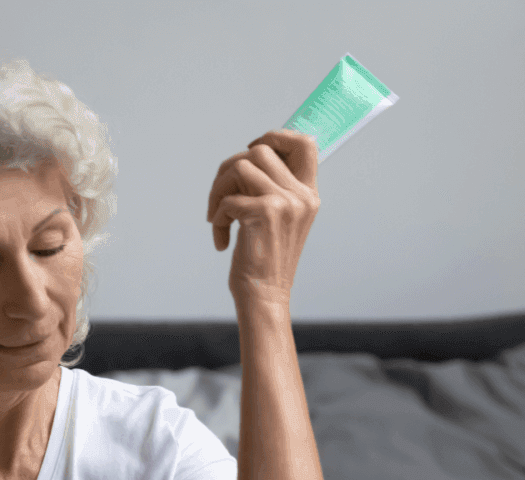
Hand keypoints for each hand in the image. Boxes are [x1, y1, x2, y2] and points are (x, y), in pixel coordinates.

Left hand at [207, 129, 320, 310]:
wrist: (265, 297)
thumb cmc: (265, 262)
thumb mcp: (279, 222)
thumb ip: (273, 191)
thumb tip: (245, 160)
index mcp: (308, 195)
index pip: (305, 143)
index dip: (275, 136)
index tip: (250, 149)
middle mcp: (301, 196)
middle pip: (259, 150)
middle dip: (228, 170)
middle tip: (220, 197)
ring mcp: (284, 203)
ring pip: (239, 166)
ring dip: (217, 190)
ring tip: (216, 217)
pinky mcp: (263, 214)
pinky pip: (227, 200)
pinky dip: (216, 219)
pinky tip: (222, 241)